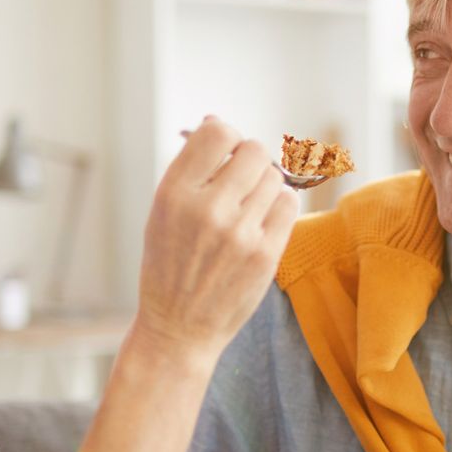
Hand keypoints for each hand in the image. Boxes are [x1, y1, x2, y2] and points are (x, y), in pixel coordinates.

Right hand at [135, 118, 298, 358]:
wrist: (178, 328)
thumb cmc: (170, 265)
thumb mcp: (162, 212)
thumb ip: (191, 169)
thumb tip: (218, 123)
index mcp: (174, 194)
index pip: (217, 132)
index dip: (225, 136)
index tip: (224, 152)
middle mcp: (207, 209)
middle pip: (254, 151)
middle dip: (250, 160)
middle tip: (240, 181)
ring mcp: (239, 233)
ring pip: (274, 177)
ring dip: (264, 186)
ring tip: (246, 208)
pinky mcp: (265, 254)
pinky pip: (289, 204)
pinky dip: (279, 206)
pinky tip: (262, 220)